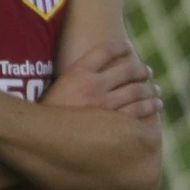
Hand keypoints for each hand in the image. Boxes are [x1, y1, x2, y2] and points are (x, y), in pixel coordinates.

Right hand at [43, 41, 162, 117]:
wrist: (33, 141)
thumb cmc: (43, 118)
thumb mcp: (55, 89)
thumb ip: (75, 78)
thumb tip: (91, 72)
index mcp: (76, 72)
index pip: (107, 49)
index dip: (121, 47)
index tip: (129, 49)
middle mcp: (91, 85)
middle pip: (128, 69)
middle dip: (141, 70)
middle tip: (148, 72)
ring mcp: (102, 105)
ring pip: (137, 90)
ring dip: (150, 89)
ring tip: (155, 90)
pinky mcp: (110, 125)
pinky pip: (137, 111)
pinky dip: (149, 106)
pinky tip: (155, 105)